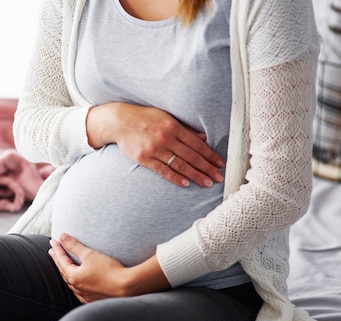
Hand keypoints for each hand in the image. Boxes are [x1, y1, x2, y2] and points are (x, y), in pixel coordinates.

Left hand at [49, 233, 169, 302]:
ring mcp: (85, 295)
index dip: (57, 249)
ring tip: (63, 265)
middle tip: (53, 251)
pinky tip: (77, 284)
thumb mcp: (90, 255)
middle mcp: (77, 288)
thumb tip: (62, 236)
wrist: (127, 287)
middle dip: (58, 260)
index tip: (53, 241)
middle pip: (64, 271)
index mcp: (74, 277)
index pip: (61, 260)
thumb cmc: (109, 270)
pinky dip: (76, 284)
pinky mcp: (93, 299)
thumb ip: (74, 246)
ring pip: (71, 282)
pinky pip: (80, 291)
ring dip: (66, 272)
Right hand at [86, 102, 224, 187]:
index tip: (220, 163)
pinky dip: (175, 177)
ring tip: (207, 183)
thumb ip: (185, 128)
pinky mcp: (144, 158)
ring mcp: (155, 149)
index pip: (197, 144)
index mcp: (173, 127)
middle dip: (207, 168)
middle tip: (219, 177)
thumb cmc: (145, 118)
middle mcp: (166, 138)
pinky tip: (185, 183)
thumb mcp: (166, 117)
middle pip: (191, 156)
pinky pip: (163, 170)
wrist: (120, 122)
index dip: (210, 155)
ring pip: (180, 165)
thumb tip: (203, 138)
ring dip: (195, 175)